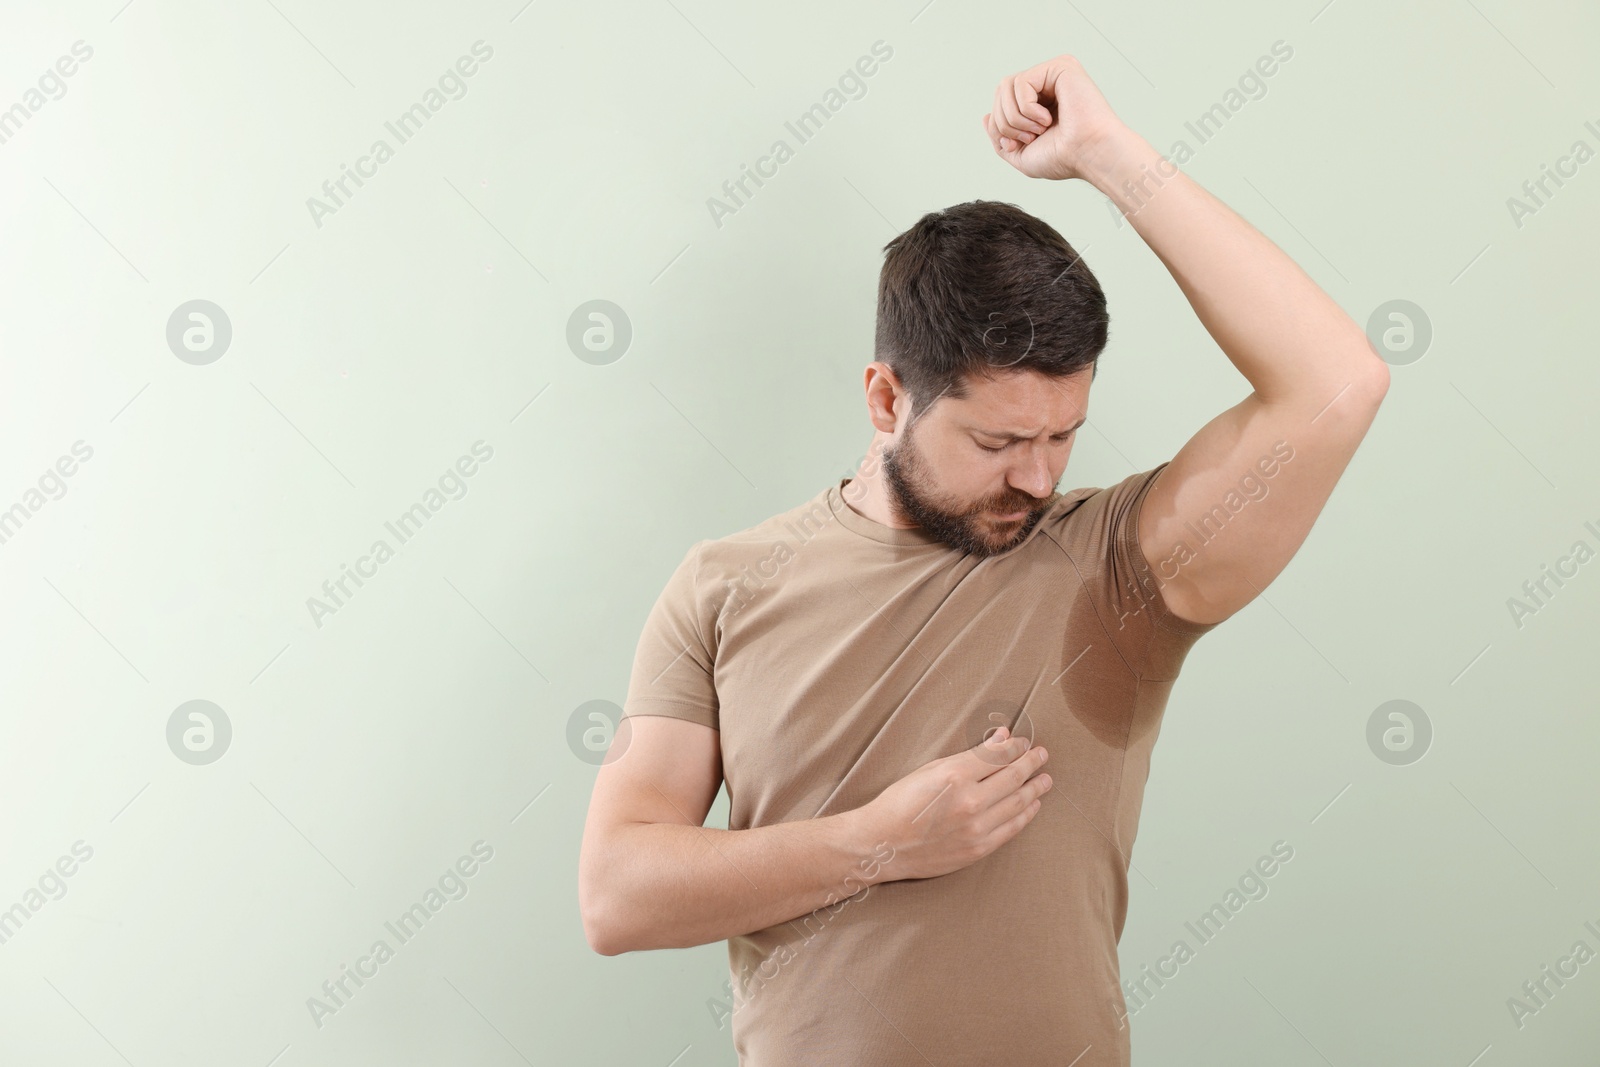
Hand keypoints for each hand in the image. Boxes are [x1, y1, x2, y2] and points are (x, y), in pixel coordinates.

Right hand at [853, 726, 1051, 882]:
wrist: (883, 844)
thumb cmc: (899, 803)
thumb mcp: (929, 770)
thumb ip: (968, 756)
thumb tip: (999, 738)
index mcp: (954, 775)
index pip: (997, 755)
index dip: (1014, 746)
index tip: (1022, 741)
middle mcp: (969, 801)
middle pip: (1013, 776)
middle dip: (1031, 762)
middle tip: (1042, 754)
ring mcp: (976, 828)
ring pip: (1017, 802)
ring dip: (1035, 788)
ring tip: (1045, 778)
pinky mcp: (978, 849)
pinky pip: (1011, 828)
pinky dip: (1025, 814)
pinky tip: (1032, 804)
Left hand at [981, 54, 1126, 180]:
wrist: (1088, 156)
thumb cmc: (1063, 158)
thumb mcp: (1021, 155)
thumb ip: (1000, 137)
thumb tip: (985, 116)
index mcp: (1039, 102)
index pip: (1000, 103)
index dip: (1000, 127)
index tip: (1021, 144)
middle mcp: (1046, 84)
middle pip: (999, 92)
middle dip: (1005, 122)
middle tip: (1030, 138)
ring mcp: (1053, 73)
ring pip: (1006, 85)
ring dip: (1015, 117)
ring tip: (1039, 130)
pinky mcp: (1060, 66)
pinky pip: (1021, 82)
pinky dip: (1027, 108)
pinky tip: (1048, 119)